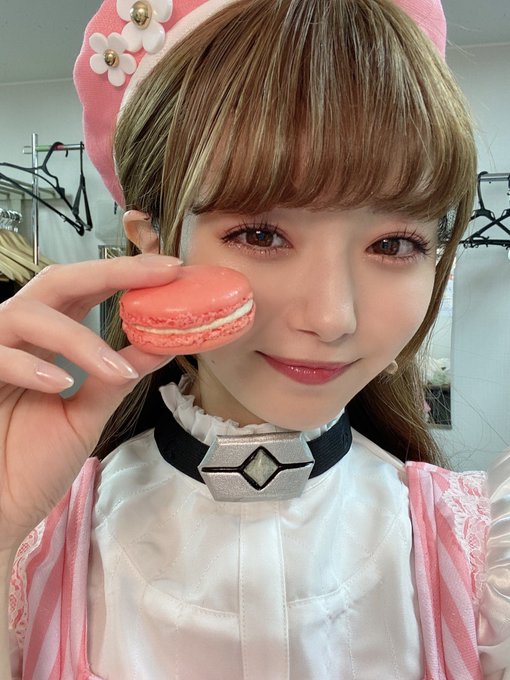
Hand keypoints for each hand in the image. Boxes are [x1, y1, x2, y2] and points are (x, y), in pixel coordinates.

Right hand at [0, 254, 180, 553]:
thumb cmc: (31, 466)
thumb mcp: (86, 415)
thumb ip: (115, 378)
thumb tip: (162, 345)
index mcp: (46, 343)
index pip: (84, 293)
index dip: (124, 276)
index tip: (171, 271)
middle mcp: (17, 338)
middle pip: (55, 281)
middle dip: (111, 273)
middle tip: (160, 275)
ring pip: (26, 313)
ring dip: (77, 339)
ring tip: (113, 371)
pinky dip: (30, 366)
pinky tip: (59, 385)